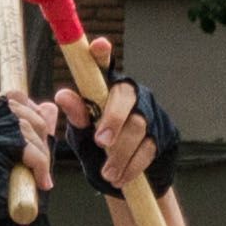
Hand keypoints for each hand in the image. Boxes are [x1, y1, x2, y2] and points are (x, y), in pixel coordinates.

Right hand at [0, 91, 60, 225]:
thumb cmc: (11, 207)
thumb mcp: (31, 165)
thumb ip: (38, 137)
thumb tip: (49, 107)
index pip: (11, 97)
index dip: (31, 107)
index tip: (42, 133)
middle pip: (20, 106)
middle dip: (41, 132)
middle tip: (43, 163)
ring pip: (23, 124)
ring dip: (41, 151)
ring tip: (41, 175)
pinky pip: (22, 144)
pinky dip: (39, 161)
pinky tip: (41, 181)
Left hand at [54, 67, 177, 195]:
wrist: (125, 180)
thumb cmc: (99, 151)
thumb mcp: (82, 136)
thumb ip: (77, 117)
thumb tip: (62, 96)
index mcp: (105, 90)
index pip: (103, 66)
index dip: (101, 55)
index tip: (98, 45)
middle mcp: (130, 94)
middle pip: (125, 96)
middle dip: (113, 119)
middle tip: (101, 142)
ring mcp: (150, 113)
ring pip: (138, 126)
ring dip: (121, 153)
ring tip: (107, 174)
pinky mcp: (163, 134)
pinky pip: (149, 147)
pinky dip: (132, 165)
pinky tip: (120, 178)